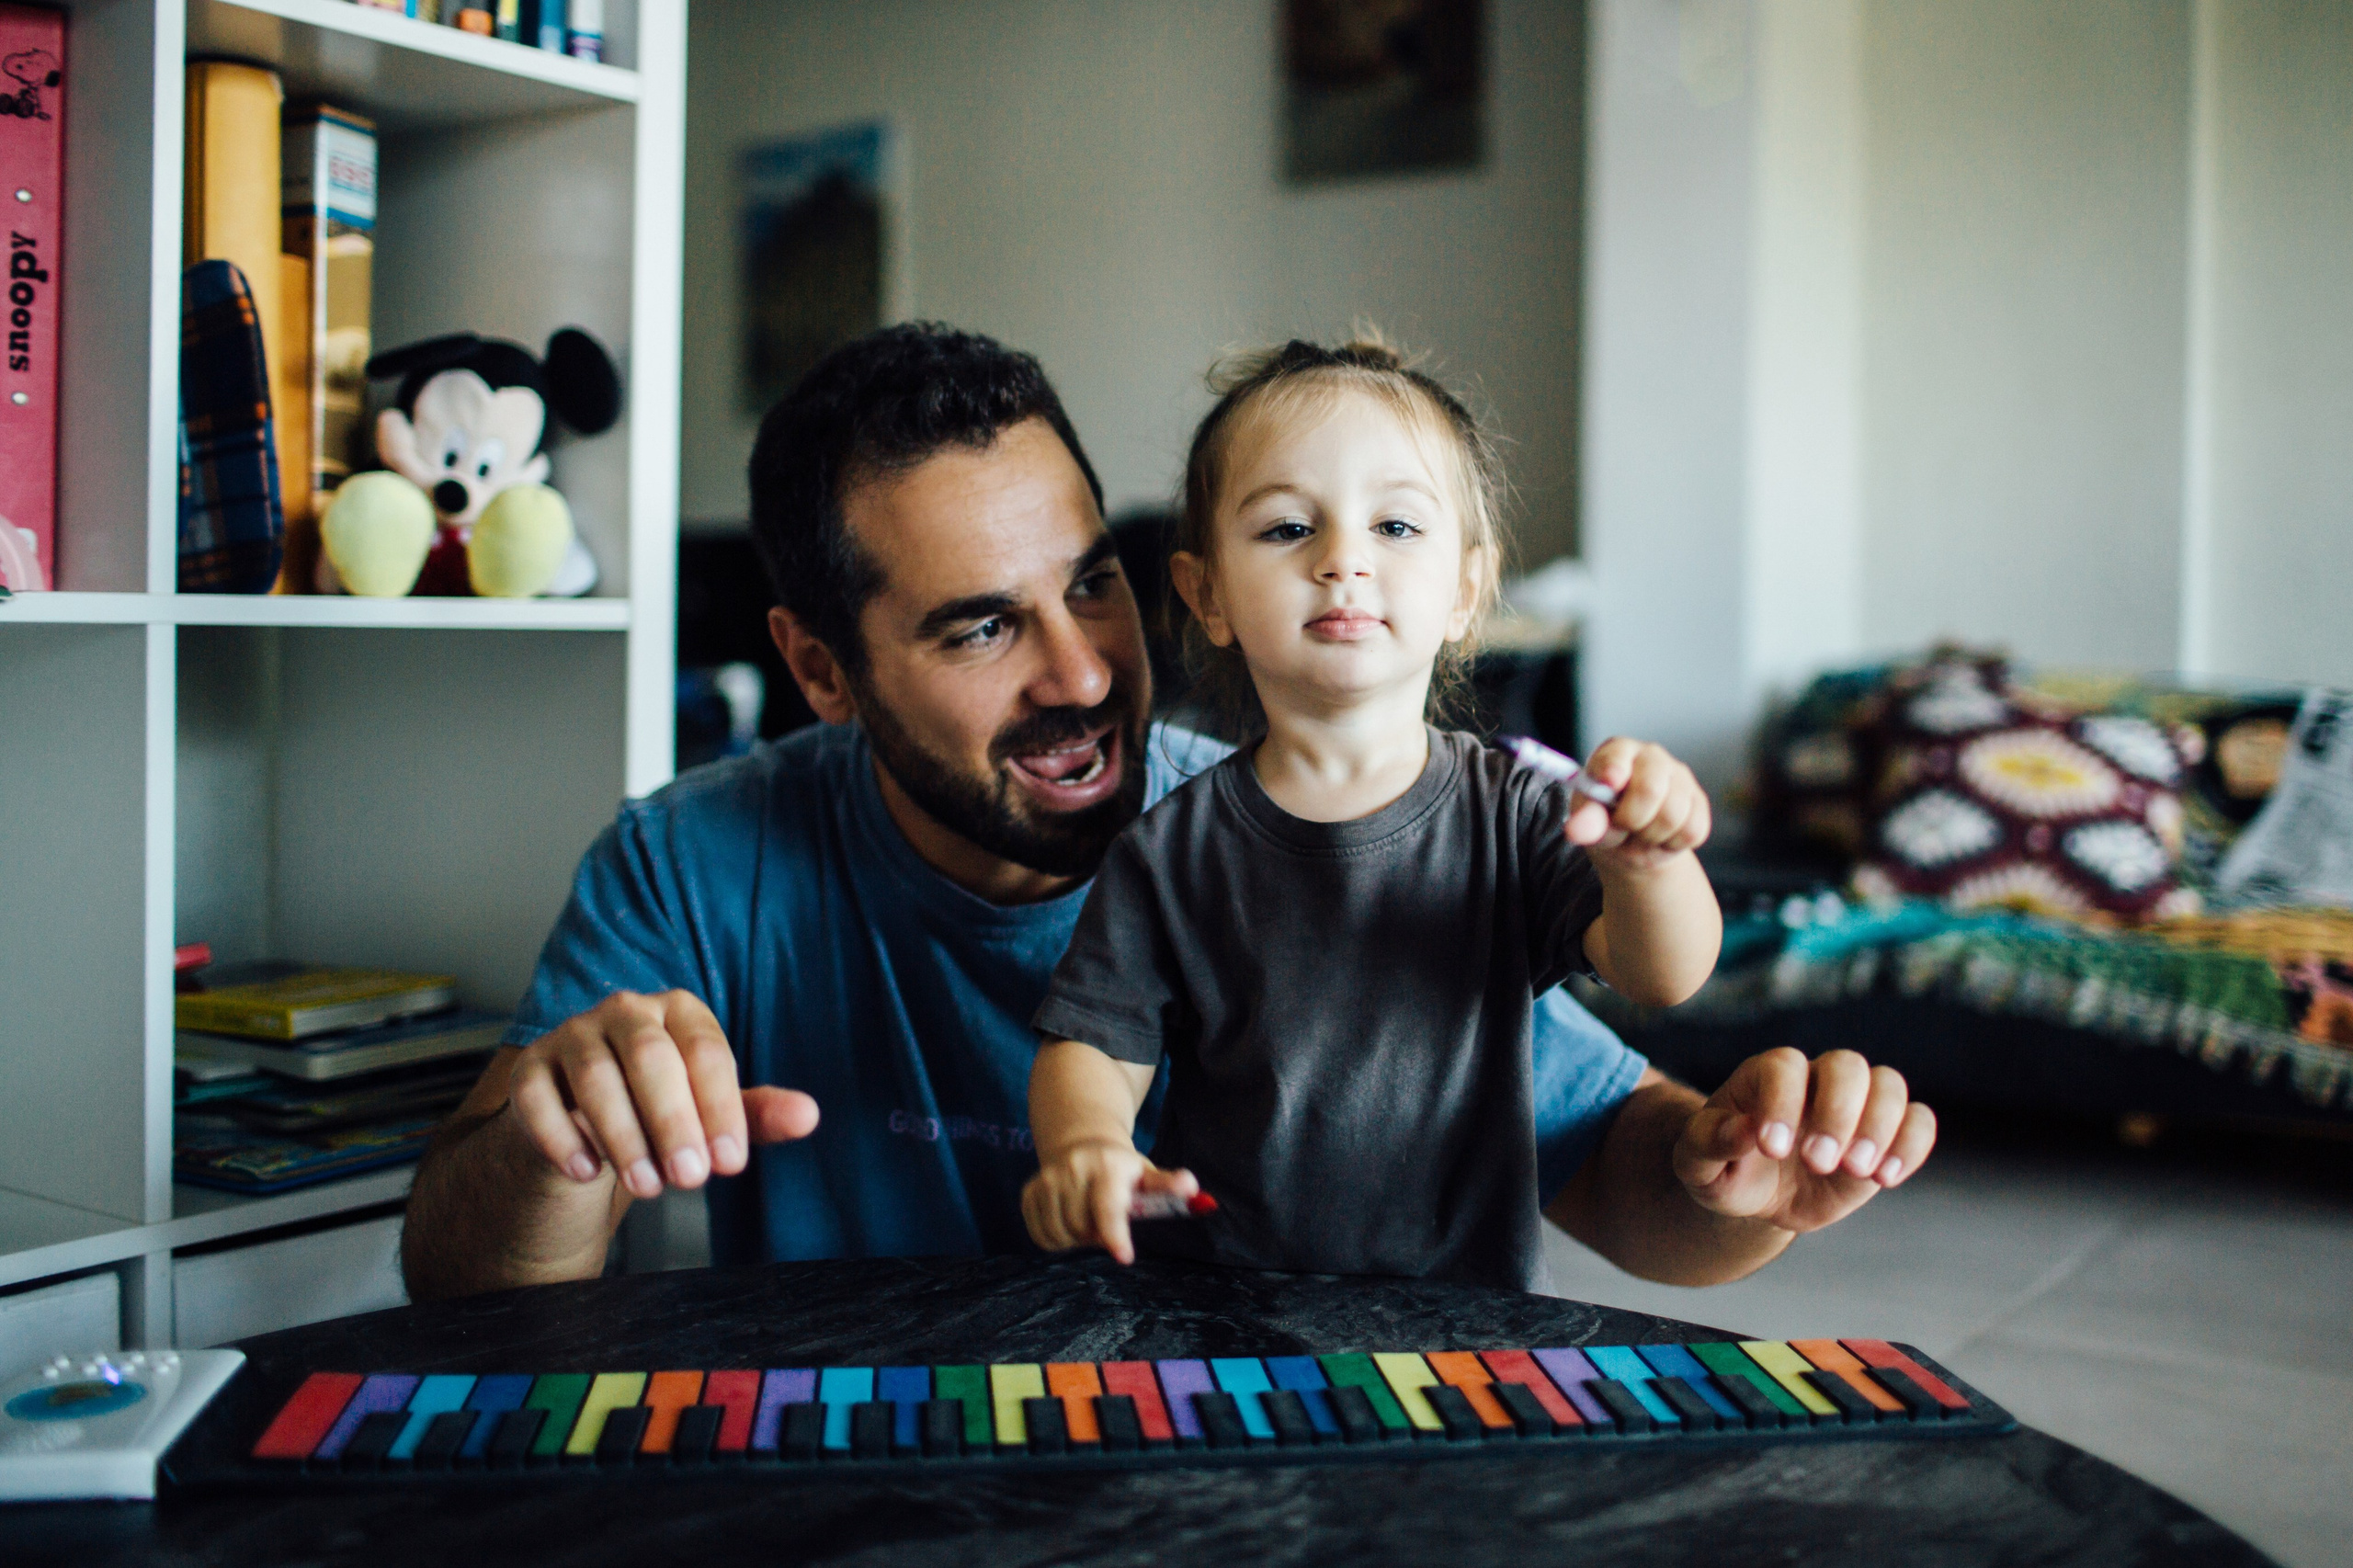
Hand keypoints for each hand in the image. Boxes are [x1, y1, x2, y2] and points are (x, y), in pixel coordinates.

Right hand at [505, 989, 819, 1199]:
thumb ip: (755, 1114)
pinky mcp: (529, 1070)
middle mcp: (626, 1012)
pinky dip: (561, 1137)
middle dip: (673, 1122)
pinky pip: (537, 1098)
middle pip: (651, 1058)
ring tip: (647, 1185)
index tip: (731, 1162)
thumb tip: (808, 1116)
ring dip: (624, 1137)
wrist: (585, 1129)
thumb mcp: (709, 1113)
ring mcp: (572, 1036)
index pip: (706, 1051)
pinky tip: (586, 1172)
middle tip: (690, 1179)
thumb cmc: (659, 1111)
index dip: (721, 1109)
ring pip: (595, 1077)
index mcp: (680, 1011)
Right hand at [1021, 1140, 1198, 1264]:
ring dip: (1076, 1240)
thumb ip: (1168, 1185)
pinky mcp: (1029, 1192)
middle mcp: (1073, 1169)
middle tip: (1108, 1224)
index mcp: (1107, 1165)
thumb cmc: (1122, 1170)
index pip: (1108, 1206)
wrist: (1081, 1143)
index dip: (1114, 1234)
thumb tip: (1194, 1189)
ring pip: (1060, 1235)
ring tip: (1089, 1220)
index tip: (1125, 1257)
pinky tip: (1068, 1221)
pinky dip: (1056, 1240)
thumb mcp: (1147, 1173)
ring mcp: (1047, 1179)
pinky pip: (1041, 1236)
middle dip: (1097, 1236)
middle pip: (1082, 1229)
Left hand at [1565, 737, 1711, 871]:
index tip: (1610, 783)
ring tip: (1638, 834)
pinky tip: (1659, 837)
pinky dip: (1671, 844)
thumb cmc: (1605, 821)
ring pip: (1673, 816)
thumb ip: (1585, 821)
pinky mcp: (1699, 802)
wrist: (1632, 843)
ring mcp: (1680, 777)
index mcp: (1617, 752)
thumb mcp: (1588, 820)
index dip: (1615, 768)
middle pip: (1650, 789)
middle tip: (1621, 826)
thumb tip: (1576, 831)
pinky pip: (1692, 831)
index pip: (1618, 754)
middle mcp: (1651, 756)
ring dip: (1650, 837)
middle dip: (1631, 820)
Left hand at [1671, 1047, 1933, 1232]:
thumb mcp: (1697, 1164)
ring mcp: (1855, 1103)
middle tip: (1818, 1162)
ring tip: (1857, 1171)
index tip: (1771, 1149)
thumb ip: (1710, 1142)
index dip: (1782, 1102)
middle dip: (1838, 1113)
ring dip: (1880, 1127)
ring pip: (1888, 1084)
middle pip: (1846, 1065)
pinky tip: (1886, 1179)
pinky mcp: (1885, 1134)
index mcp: (1765, 1076)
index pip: (1785, 1067)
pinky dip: (1912, 1144)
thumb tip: (1743, 1131)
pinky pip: (1918, 1120)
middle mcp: (1816, 1079)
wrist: (1757, 1194)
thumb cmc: (1724, 1169)